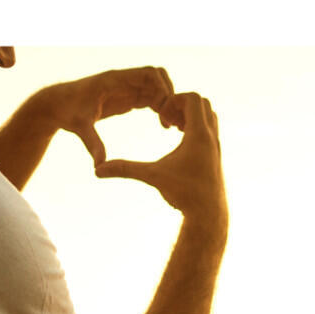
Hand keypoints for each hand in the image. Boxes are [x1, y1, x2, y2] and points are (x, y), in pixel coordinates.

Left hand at [38, 66, 175, 165]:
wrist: (57, 105)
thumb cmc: (68, 112)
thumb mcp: (81, 128)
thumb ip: (92, 144)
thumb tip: (99, 166)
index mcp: (114, 81)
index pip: (149, 74)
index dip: (162, 90)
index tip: (163, 113)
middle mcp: (123, 81)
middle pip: (158, 77)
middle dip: (169, 96)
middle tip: (170, 119)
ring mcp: (126, 88)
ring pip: (157, 87)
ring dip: (167, 103)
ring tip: (169, 125)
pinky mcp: (126, 97)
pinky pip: (151, 96)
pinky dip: (161, 107)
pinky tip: (163, 125)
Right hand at [94, 92, 225, 225]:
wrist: (209, 215)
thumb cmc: (184, 195)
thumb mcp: (152, 177)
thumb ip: (125, 169)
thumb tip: (97, 170)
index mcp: (199, 135)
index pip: (193, 98)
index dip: (175, 100)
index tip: (161, 115)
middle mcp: (212, 137)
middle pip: (204, 103)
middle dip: (183, 105)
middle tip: (166, 119)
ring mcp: (217, 146)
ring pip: (210, 116)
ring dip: (191, 116)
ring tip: (173, 129)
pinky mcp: (216, 156)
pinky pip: (210, 131)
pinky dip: (196, 129)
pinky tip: (181, 143)